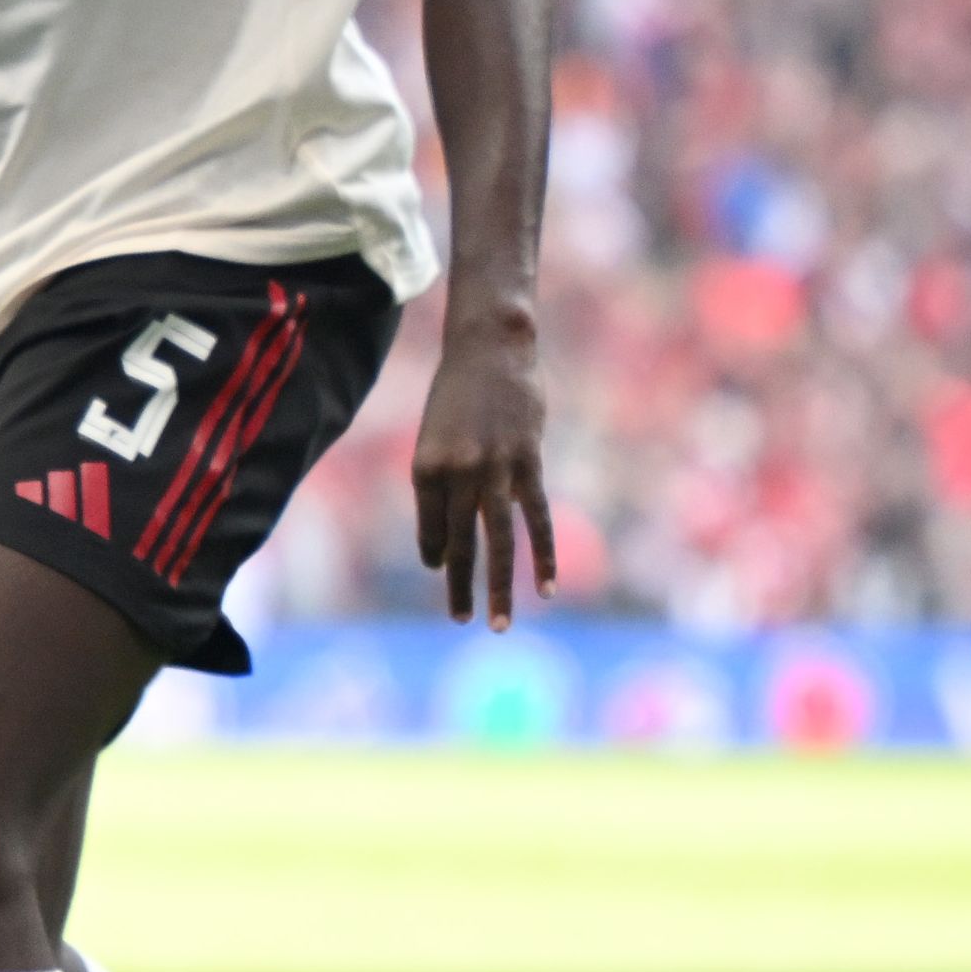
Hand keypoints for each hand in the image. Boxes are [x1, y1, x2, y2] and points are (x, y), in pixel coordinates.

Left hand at [413, 313, 554, 628]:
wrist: (489, 348)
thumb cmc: (458, 392)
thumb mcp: (436, 435)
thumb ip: (444, 481)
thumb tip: (452, 529)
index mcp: (424, 468)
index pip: (429, 529)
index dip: (436, 553)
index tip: (441, 570)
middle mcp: (454, 473)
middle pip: (458, 544)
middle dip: (459, 587)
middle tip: (461, 620)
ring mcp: (493, 470)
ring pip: (496, 541)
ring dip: (497, 587)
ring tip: (497, 624)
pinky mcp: (527, 464)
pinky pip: (535, 519)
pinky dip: (542, 556)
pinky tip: (546, 587)